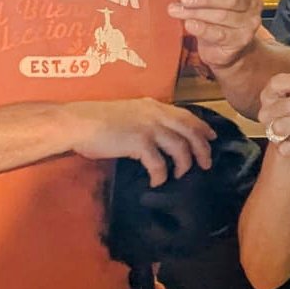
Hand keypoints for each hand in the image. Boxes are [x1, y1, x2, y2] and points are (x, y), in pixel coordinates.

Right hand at [62, 99, 217, 187]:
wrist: (77, 122)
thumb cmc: (96, 119)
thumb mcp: (128, 113)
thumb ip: (146, 119)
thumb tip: (158, 134)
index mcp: (154, 106)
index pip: (187, 115)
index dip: (202, 127)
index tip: (213, 137)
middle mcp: (156, 114)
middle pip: (190, 132)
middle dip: (202, 149)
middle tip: (206, 164)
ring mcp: (149, 127)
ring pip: (180, 147)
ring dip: (184, 164)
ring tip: (180, 175)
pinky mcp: (139, 143)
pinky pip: (159, 163)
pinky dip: (161, 175)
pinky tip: (157, 182)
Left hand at [168, 0, 263, 67]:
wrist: (226, 45)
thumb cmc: (217, 16)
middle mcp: (252, 4)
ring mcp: (249, 23)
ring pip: (223, 16)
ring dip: (196, 13)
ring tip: (177, 11)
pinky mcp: (241, 40)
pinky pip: (220, 34)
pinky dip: (202, 29)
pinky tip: (189, 24)